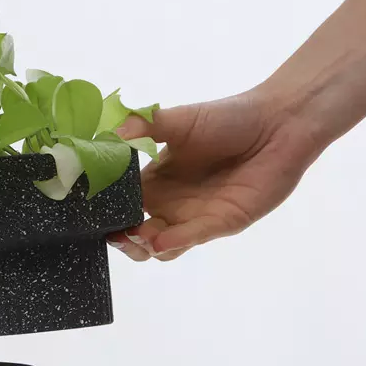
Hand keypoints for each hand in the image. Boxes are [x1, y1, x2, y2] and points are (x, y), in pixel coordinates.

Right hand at [106, 87, 324, 261]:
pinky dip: (173, 242)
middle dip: (120, 238)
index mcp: (155, 180)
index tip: (87, 211)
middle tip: (111, 232)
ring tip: (136, 235)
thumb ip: (142, 125)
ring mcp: (195, 218)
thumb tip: (108, 135)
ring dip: (143, 246)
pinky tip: (159, 238)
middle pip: (135, 234)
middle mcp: (171, 204)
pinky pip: (191, 239)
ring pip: (159, 248)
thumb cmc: (229, 118)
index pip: (120, 203)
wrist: (279, 123)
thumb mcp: (177, 119)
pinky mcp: (222, 224)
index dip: (103, 211)